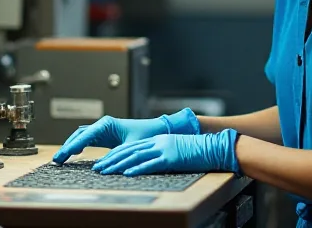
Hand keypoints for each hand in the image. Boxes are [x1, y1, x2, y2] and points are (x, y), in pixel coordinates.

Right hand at [52, 108, 200, 164]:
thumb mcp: (131, 149)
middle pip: (78, 135)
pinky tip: (72, 155)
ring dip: (70, 146)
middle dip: (66, 147)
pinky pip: (86, 140)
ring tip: (60, 159)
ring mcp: (102, 130)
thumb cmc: (147, 136)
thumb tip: (101, 167)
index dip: (71, 146)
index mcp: (107, 124)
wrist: (157, 131)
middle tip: (56, 160)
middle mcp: (103, 125)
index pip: (84, 135)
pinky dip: (78, 146)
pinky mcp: (105, 136)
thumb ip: (116, 157)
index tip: (62, 155)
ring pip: (80, 137)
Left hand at [92, 129, 239, 176]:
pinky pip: (150, 164)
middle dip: (111, 160)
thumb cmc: (197, 149)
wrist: (213, 145)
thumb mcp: (176, 148)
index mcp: (158, 139)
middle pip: (129, 150)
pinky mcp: (171, 158)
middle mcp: (158, 142)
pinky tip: (126, 173)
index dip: (116, 154)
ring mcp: (164, 149)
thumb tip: (151, 161)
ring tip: (106, 171)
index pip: (131, 146)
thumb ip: (163, 152)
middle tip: (98, 167)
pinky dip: (136, 169)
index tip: (104, 161)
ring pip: (135, 156)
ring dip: (118, 165)